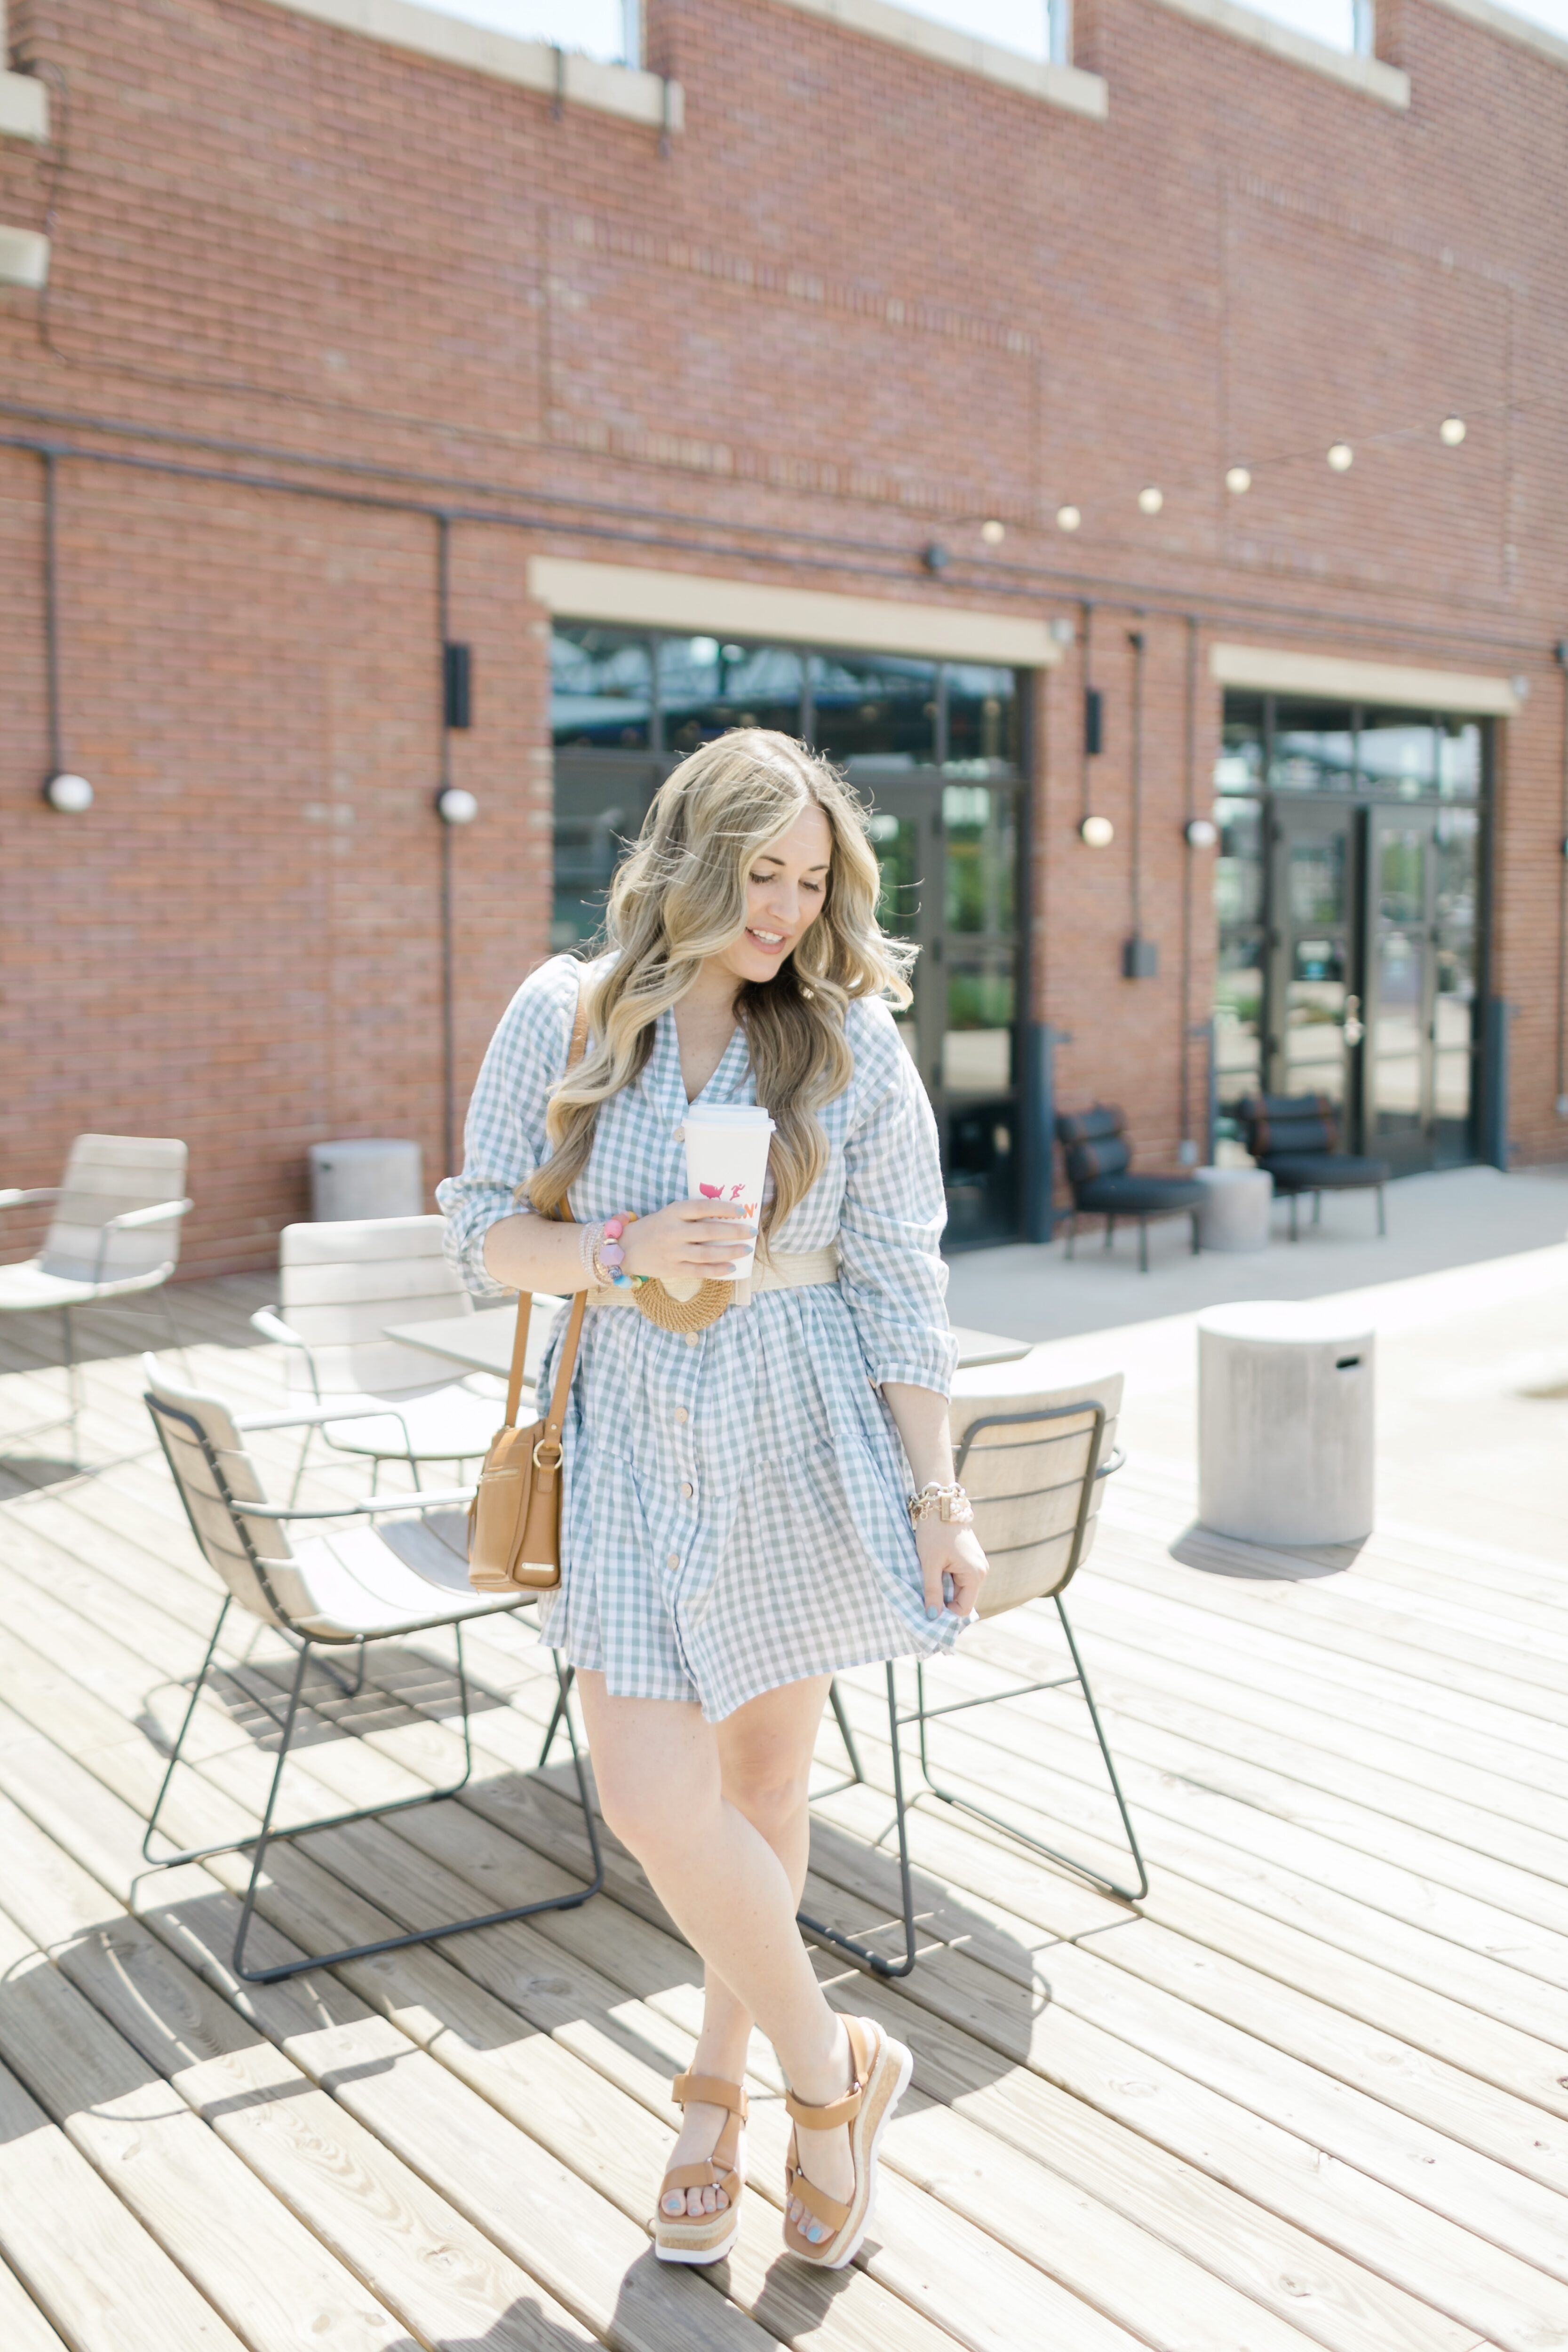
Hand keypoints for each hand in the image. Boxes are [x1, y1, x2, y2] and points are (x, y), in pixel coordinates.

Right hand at [621, 1198, 753, 1283]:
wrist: (625, 1249)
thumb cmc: (654, 1228)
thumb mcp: (669, 1213)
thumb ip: (692, 1214)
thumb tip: (726, 1214)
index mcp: (673, 1212)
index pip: (703, 1208)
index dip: (724, 1209)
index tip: (742, 1210)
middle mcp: (673, 1232)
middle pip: (709, 1232)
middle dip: (734, 1232)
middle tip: (751, 1231)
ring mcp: (673, 1252)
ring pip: (707, 1254)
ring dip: (730, 1252)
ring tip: (746, 1250)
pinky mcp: (673, 1269)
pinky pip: (699, 1271)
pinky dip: (717, 1270)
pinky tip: (731, 1267)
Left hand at [915, 1513, 987, 1619]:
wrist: (940, 1503)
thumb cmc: (935, 1532)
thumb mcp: (930, 1563)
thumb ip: (933, 1591)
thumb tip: (933, 1617)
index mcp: (975, 1574)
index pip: (964, 1609)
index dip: (946, 1614)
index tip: (927, 1610)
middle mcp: (981, 1571)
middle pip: (962, 1599)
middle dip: (944, 1601)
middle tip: (923, 1597)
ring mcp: (977, 1563)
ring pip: (959, 1588)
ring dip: (943, 1589)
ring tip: (927, 1581)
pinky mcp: (970, 1557)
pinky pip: (959, 1577)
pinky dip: (946, 1579)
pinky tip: (933, 1572)